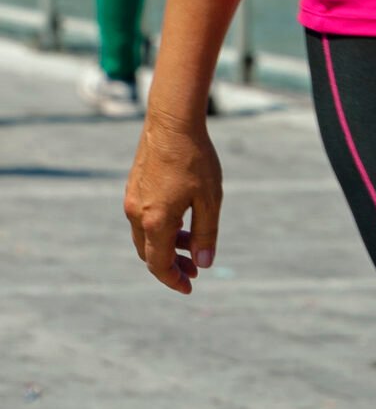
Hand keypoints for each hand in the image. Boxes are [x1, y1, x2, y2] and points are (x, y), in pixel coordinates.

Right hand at [124, 111, 222, 294]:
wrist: (172, 121)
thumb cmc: (195, 159)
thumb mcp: (210, 200)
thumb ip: (206, 235)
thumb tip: (204, 264)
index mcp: (156, 221)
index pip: (159, 264)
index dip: (173, 280)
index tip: (190, 287)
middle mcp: (137, 213)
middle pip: (149, 254)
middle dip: (171, 266)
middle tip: (194, 270)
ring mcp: (132, 200)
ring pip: (145, 237)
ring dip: (167, 247)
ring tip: (192, 245)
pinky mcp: (133, 188)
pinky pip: (143, 220)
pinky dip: (160, 230)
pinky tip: (181, 222)